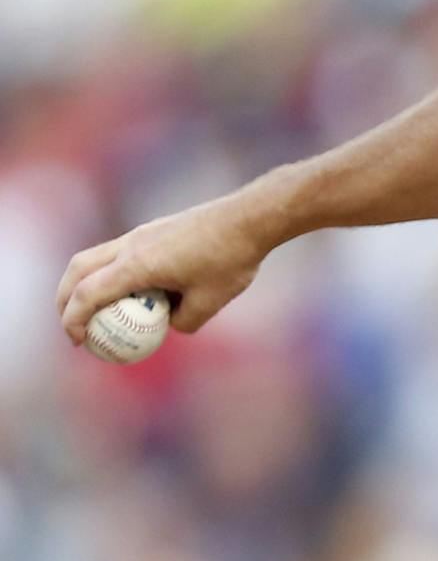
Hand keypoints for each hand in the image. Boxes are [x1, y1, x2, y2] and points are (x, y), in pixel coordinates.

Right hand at [56, 194, 272, 344]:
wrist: (250, 217)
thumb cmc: (232, 260)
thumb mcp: (210, 303)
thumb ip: (184, 321)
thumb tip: (169, 327)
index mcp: (137, 264)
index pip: (87, 294)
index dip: (73, 321)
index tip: (78, 342)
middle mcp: (131, 245)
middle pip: (78, 270)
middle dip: (64, 299)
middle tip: (72, 325)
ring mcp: (140, 233)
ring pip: (94, 256)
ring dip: (84, 282)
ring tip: (95, 308)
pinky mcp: (152, 229)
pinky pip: (117, 251)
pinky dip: (109, 272)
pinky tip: (131, 290)